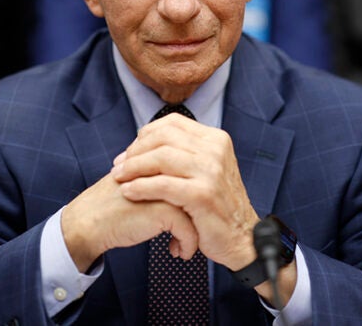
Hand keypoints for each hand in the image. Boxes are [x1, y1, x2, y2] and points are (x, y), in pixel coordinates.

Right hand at [60, 172, 198, 272]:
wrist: (88, 222)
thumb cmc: (111, 206)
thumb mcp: (139, 184)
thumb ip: (160, 180)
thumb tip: (187, 190)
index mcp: (159, 161)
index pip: (194, 178)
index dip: (194, 203)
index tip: (192, 219)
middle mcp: (166, 171)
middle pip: (199, 192)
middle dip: (199, 216)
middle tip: (194, 232)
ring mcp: (167, 188)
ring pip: (198, 210)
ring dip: (195, 232)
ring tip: (184, 244)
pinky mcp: (164, 209)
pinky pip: (190, 229)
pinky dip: (187, 244)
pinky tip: (176, 252)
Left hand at [112, 114, 297, 304]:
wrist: (242, 238)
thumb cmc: (217, 207)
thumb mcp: (207, 170)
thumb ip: (184, 153)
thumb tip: (145, 141)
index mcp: (215, 139)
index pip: (172, 123)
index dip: (145, 135)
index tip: (129, 152)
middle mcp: (215, 150)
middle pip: (163, 137)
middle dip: (135, 151)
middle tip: (119, 166)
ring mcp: (211, 171)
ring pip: (160, 157)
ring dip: (133, 167)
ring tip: (119, 179)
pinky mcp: (203, 194)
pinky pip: (162, 185)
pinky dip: (140, 187)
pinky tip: (129, 192)